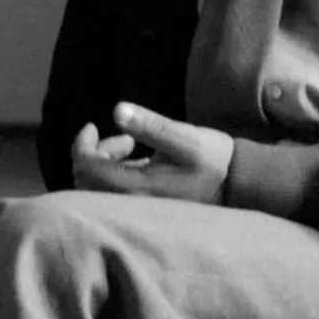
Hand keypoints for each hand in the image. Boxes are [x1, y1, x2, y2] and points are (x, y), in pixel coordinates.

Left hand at [70, 103, 232, 203]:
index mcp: (136, 187)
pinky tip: (136, 157)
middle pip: (85, 182)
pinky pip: (111, 192)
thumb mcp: (184, 138)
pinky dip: (114, 171)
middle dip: (94, 153)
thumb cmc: (213, 160)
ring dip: (104, 161)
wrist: (237, 185)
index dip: (81, 145)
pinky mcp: (143, 206)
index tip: (92, 126)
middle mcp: (131, 202)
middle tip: (122, 137)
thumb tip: (116, 111)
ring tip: (130, 144)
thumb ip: (150, 125)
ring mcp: (136, 207)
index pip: (87, 169)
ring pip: (97, 188)